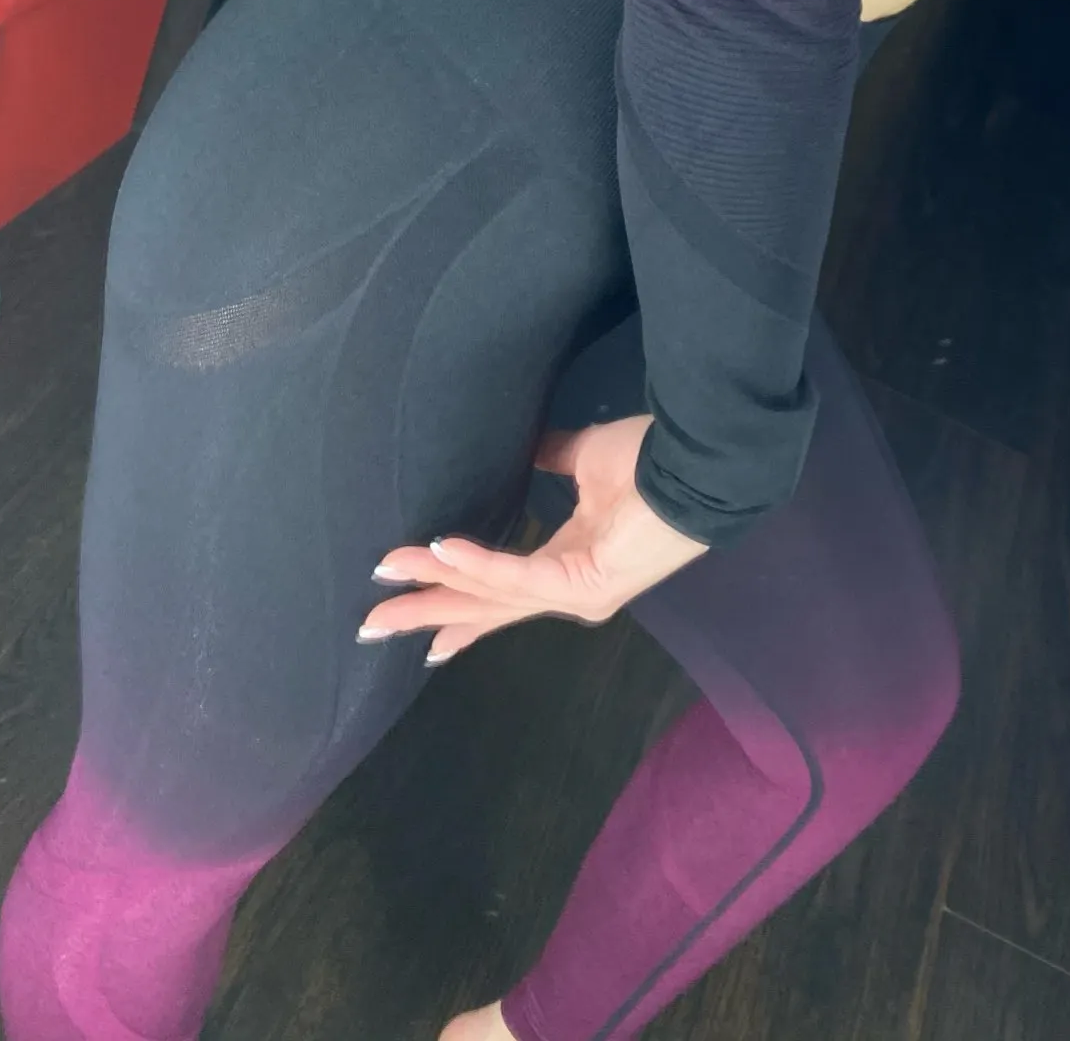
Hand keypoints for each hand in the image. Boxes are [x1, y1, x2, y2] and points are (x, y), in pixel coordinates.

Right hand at [362, 415, 707, 664]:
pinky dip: (476, 563)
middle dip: (426, 612)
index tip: (417, 623)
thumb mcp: (587, 460)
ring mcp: (577, 594)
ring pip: (490, 597)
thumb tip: (520, 445)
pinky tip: (439, 551)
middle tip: (371, 625)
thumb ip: (551, 459)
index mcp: (569, 563)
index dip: (458, 602)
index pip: (502, 593)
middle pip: (484, 607)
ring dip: (434, 586)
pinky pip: (518, 575)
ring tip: (386, 576)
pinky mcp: (583, 583)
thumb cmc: (651, 461)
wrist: (698, 464)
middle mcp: (569, 590)